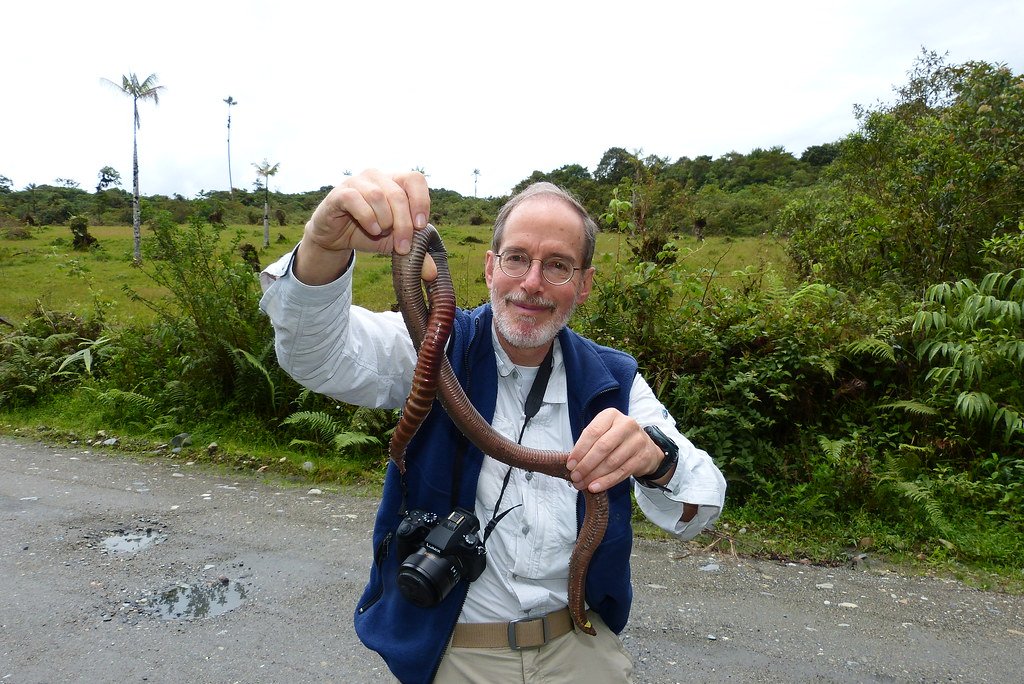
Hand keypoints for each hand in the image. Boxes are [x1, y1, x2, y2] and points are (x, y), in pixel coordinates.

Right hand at [294, 169, 435, 284]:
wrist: (337, 238)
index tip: (420, 226)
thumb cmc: (370, 233)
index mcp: (395, 181)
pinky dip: (367, 217)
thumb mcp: (396, 243)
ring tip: (381, 233)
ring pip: (378, 196)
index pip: (415, 179)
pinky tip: (371, 229)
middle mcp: (377, 176)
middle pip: (398, 194)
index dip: (421, 201)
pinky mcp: (339, 194)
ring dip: (384, 221)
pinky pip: (355, 200)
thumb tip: (432, 273)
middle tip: (403, 246)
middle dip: (404, 224)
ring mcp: (357, 182)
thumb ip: (416, 253)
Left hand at [566, 408, 665, 492]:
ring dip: (594, 475)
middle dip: (586, 465)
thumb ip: (588, 444)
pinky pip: (622, 472)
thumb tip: (572, 463)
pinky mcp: (643, 457)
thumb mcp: (603, 433)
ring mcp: (637, 441)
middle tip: (575, 477)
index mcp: (611, 415)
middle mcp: (626, 425)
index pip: (592, 432)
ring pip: (612, 462)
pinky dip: (606, 481)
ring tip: (583, 484)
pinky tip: (596, 486)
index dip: (579, 450)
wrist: (645, 446)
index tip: (570, 464)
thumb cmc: (617, 439)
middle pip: (602, 447)